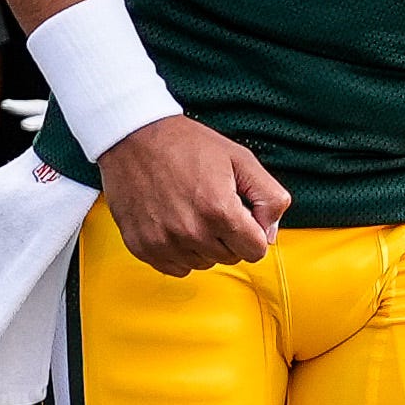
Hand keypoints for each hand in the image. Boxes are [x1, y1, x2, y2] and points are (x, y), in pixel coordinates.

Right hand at [93, 113, 284, 275]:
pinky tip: (174, 223)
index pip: (256, 251)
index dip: (253, 232)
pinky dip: (179, 251)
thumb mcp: (241, 159)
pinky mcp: (143, 247)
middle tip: (212, 205)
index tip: (241, 215)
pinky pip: (175, 267)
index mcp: (219, 211)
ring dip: (203, 245)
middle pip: (230, 258)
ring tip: (191, 211)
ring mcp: (164, 242)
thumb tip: (270, 234)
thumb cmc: (186, 144)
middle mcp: (191, 232)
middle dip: (229, 237)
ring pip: (203, 264)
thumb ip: (270, 197)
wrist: (134, 137)